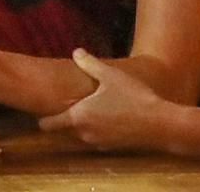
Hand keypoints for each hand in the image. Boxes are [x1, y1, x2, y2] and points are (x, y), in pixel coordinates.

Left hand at [38, 49, 168, 151]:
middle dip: (61, 120)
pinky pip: (94, 139)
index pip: (47, 125)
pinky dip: (94, 130)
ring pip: (79, 136)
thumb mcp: (110, 76)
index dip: (40, 118)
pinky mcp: (111, 148)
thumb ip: (89, 64)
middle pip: (62, 131)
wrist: (160, 124)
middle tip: (63, 103)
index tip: (38, 108)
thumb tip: (76, 52)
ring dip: (79, 125)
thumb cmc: (133, 97)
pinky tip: (105, 116)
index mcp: (78, 118)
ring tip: (86, 107)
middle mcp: (84, 134)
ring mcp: (98, 143)